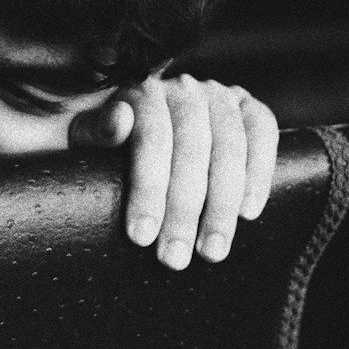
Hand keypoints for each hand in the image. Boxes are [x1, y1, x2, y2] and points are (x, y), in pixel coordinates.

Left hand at [69, 76, 278, 270]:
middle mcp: (185, 89)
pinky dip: (259, 173)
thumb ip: (94, 130)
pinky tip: (249, 213)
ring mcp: (220, 95)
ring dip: (223, 205)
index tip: (141, 237)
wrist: (143, 124)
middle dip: (184, 210)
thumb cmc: (109, 142)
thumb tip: (120, 121)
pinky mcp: (249, 106)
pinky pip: (263, 134)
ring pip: (230, 148)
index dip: (148, 190)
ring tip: (212, 251)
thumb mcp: (86, 134)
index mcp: (143, 92)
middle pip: (192, 149)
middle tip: (175, 258)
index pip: (151, 140)